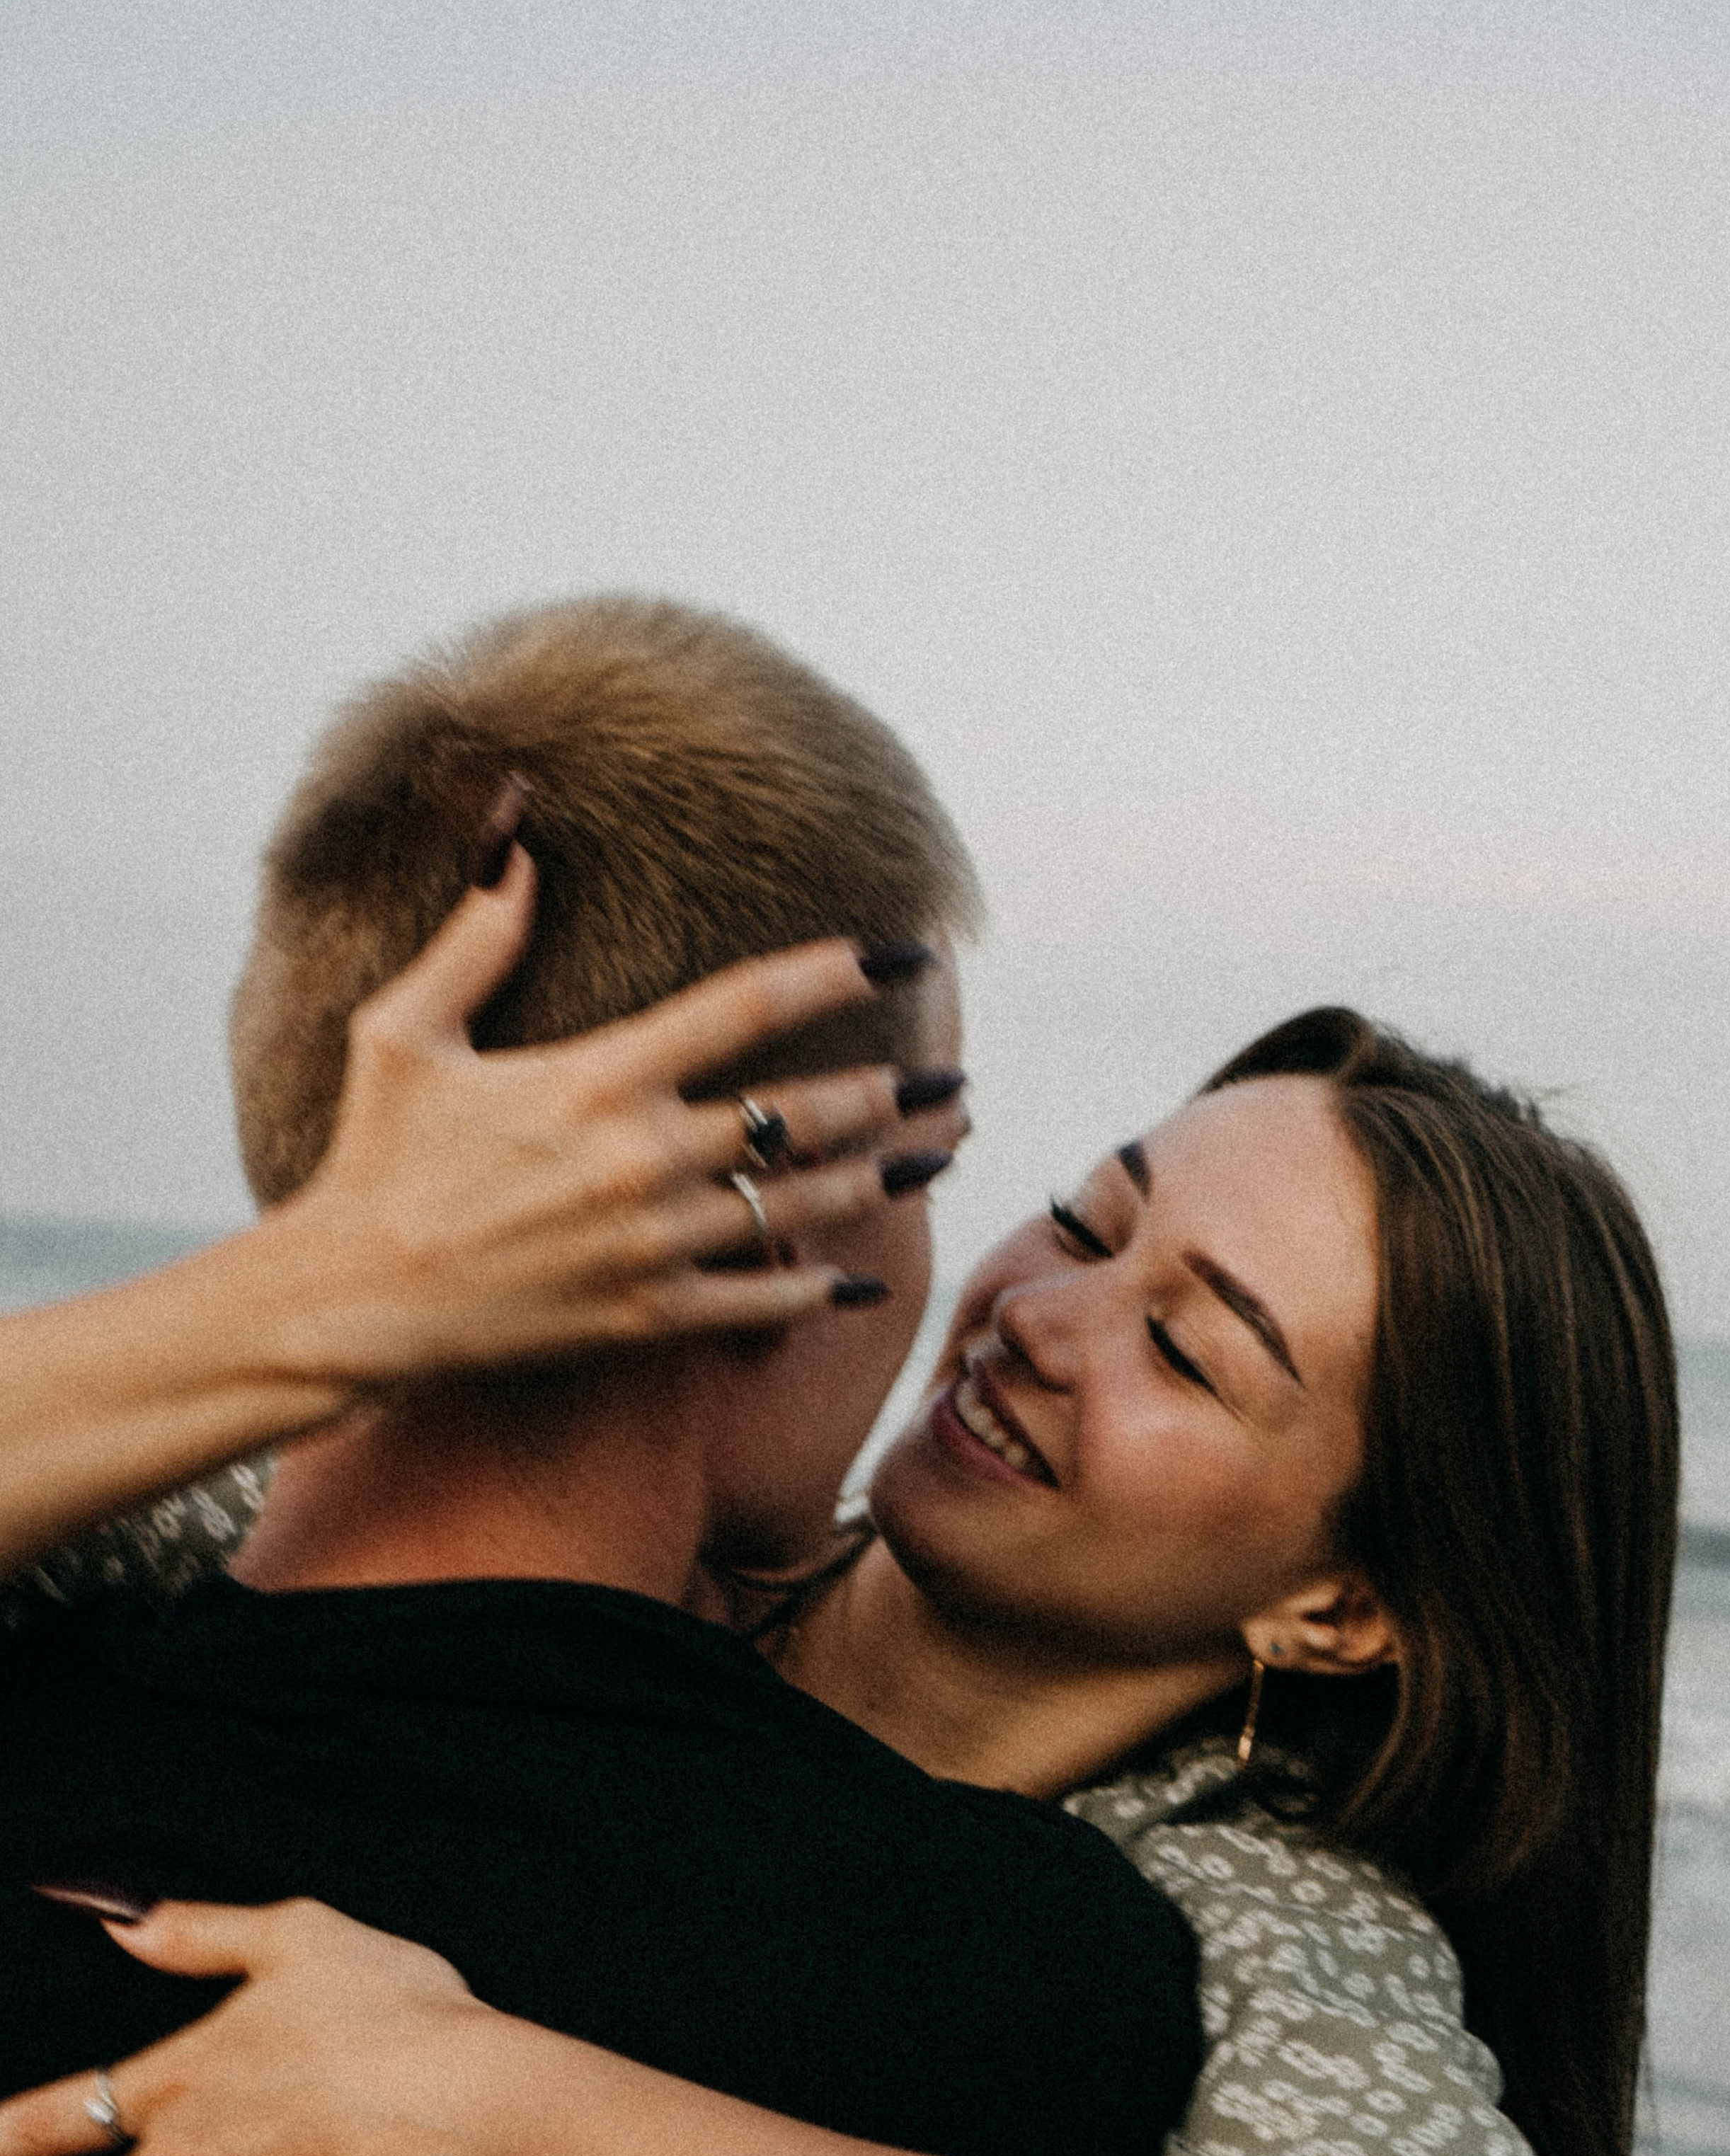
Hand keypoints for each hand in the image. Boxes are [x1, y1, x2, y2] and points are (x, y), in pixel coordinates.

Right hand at [262, 840, 964, 1386]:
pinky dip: (817, 1289)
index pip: (746, 1006)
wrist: (349, 1301)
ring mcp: (650, 1242)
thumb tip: (516, 839)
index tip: (902, 952)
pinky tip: (865, 1277)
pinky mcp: (643, 1316)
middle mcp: (642, 1157)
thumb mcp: (404, 1030)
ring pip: (799, 1204)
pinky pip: (756, 1301)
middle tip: (954, 1081)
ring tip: (940, 1155)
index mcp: (598, 1076)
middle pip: (802, 1113)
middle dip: (892, 1094)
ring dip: (881, 1179)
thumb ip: (474, 935)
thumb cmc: (373, 1160)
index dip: (835, 972)